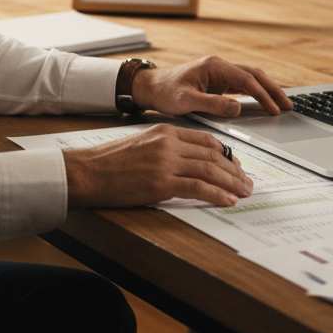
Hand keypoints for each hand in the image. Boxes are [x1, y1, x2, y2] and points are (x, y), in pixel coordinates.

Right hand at [63, 123, 252, 207]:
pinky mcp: (161, 183)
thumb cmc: (108, 162)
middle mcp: (169, 144)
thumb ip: (165, 149)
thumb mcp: (141, 144)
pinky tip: (228, 200)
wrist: (86, 172)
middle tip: (247, 182)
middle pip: (213, 155)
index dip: (226, 154)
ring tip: (244, 192)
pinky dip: (217, 195)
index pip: (206, 140)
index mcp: (165, 132)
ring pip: (210, 170)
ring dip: (232, 183)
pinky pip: (198, 188)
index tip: (236, 165)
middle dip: (234, 170)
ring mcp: (166, 163)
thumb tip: (186, 164)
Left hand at [133, 55, 292, 116]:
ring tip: (283, 103)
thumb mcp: (186, 101)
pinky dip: (256, 91)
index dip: (262, 94)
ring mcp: (219, 73)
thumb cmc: (164, 92)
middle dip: (273, 89)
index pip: (246, 80)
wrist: (149, 87)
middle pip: (254, 74)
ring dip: (267, 89)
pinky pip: (242, 85)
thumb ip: (212, 104)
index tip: (274, 109)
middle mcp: (219, 66)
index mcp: (214, 66)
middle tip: (288, 105)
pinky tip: (265, 100)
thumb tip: (237, 107)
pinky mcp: (217, 81)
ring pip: (251, 78)